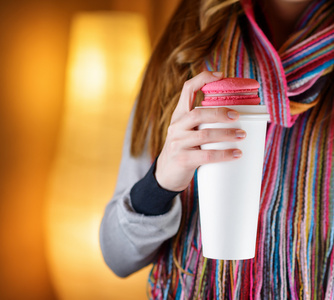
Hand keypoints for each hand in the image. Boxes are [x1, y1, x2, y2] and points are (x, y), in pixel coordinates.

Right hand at [155, 71, 245, 191]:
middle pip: (198, 113)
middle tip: (238, 116)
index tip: (221, 75)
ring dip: (226, 134)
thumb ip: (202, 122)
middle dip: (220, 112)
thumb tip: (235, 115)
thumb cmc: (184, 150)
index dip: (203, 79)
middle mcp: (176, 126)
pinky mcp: (182, 160)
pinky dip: (224, 154)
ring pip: (204, 134)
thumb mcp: (187, 131)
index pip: (187, 89)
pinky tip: (236, 154)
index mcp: (179, 115)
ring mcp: (177, 143)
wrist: (166, 174)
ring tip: (242, 135)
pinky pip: (206, 155)